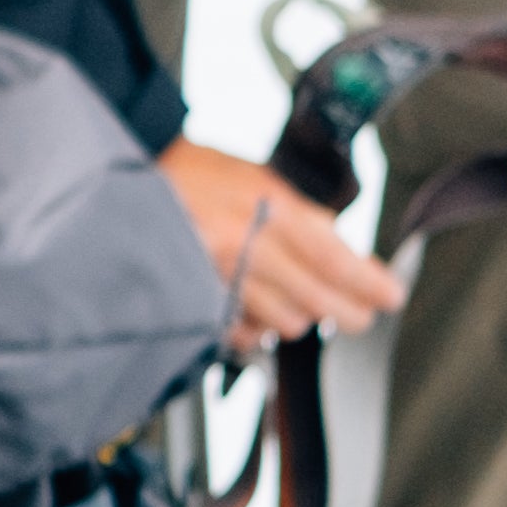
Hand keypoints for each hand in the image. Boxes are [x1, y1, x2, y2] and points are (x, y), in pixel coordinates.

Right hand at [152, 138, 402, 352]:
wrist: (115, 186)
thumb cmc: (186, 174)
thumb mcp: (252, 176)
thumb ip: (299, 212)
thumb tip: (342, 246)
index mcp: (268, 207)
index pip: (335, 258)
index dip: (369, 284)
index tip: (391, 296)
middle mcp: (246, 243)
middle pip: (318, 299)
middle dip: (346, 311)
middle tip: (359, 314)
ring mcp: (217, 276)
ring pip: (285, 321)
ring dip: (297, 317)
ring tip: (296, 303)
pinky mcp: (193, 301)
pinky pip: (243, 332)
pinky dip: (255, 328)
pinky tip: (255, 313)